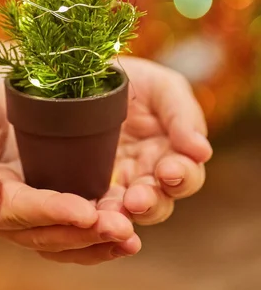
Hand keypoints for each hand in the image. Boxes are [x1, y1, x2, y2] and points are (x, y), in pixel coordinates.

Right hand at [0, 76, 139, 263]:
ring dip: (96, 241)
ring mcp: (21, 207)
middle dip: (85, 233)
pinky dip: (93, 230)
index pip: (17, 211)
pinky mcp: (37, 194)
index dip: (52, 212)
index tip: (87, 211)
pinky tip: (121, 230)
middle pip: (45, 233)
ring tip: (130, 238)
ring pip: (60, 237)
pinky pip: (66, 222)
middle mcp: (1, 212)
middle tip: (123, 228)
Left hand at [97, 57, 212, 225]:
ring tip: (112, 212)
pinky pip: (95, 206)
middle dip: (151, 203)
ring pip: (127, 211)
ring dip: (122, 215)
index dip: (181, 177)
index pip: (187, 175)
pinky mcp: (89, 184)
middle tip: (137, 199)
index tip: (169, 171)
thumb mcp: (162, 87)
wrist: (86, 75)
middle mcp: (148, 173)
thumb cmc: (132, 80)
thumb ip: (183, 114)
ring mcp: (118, 181)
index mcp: (173, 152)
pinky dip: (95, 213)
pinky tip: (90, 213)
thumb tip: (202, 151)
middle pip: (159, 202)